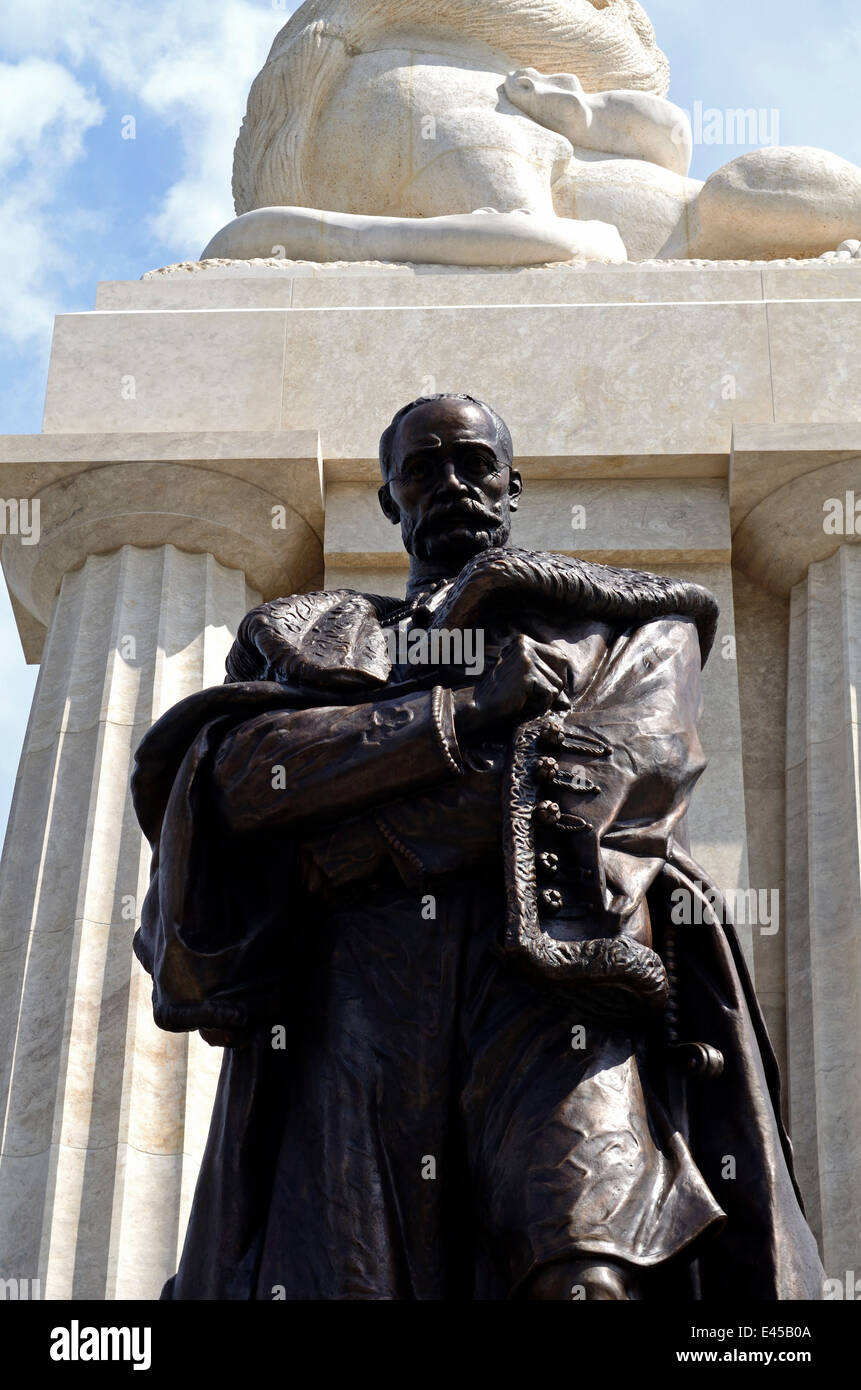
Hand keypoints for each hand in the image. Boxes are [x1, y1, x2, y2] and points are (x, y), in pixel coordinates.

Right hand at [454, 636, 568, 736]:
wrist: (479, 709)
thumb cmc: (503, 697)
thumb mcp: (527, 684)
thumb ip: (547, 684)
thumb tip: (568, 703)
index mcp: (523, 642)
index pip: (561, 658)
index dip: (557, 677)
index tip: (541, 688)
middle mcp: (525, 645)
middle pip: (560, 673)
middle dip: (550, 691)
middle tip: (527, 696)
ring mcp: (525, 659)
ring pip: (557, 686)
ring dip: (542, 700)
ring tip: (522, 699)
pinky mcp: (526, 675)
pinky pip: (549, 695)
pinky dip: (539, 705)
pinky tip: (521, 703)